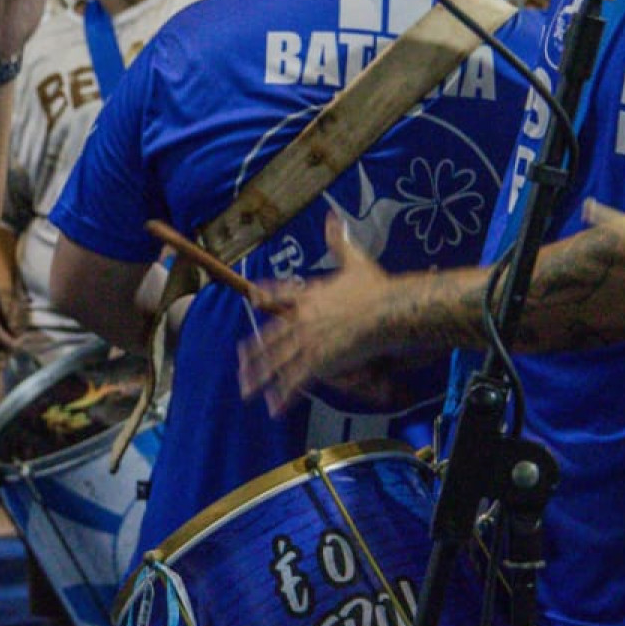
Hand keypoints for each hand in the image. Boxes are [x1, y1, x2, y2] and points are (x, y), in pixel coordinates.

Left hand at [238, 212, 409, 416]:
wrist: (384, 309)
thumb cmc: (375, 287)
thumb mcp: (354, 260)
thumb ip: (339, 241)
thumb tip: (333, 217)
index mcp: (308, 295)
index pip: (281, 293)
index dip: (266, 295)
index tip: (252, 297)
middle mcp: (301, 318)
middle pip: (271, 338)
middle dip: (253, 354)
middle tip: (240, 365)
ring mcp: (307, 341)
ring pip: (277, 363)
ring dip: (260, 379)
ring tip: (246, 391)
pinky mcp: (319, 361)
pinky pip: (297, 381)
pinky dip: (284, 395)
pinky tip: (273, 408)